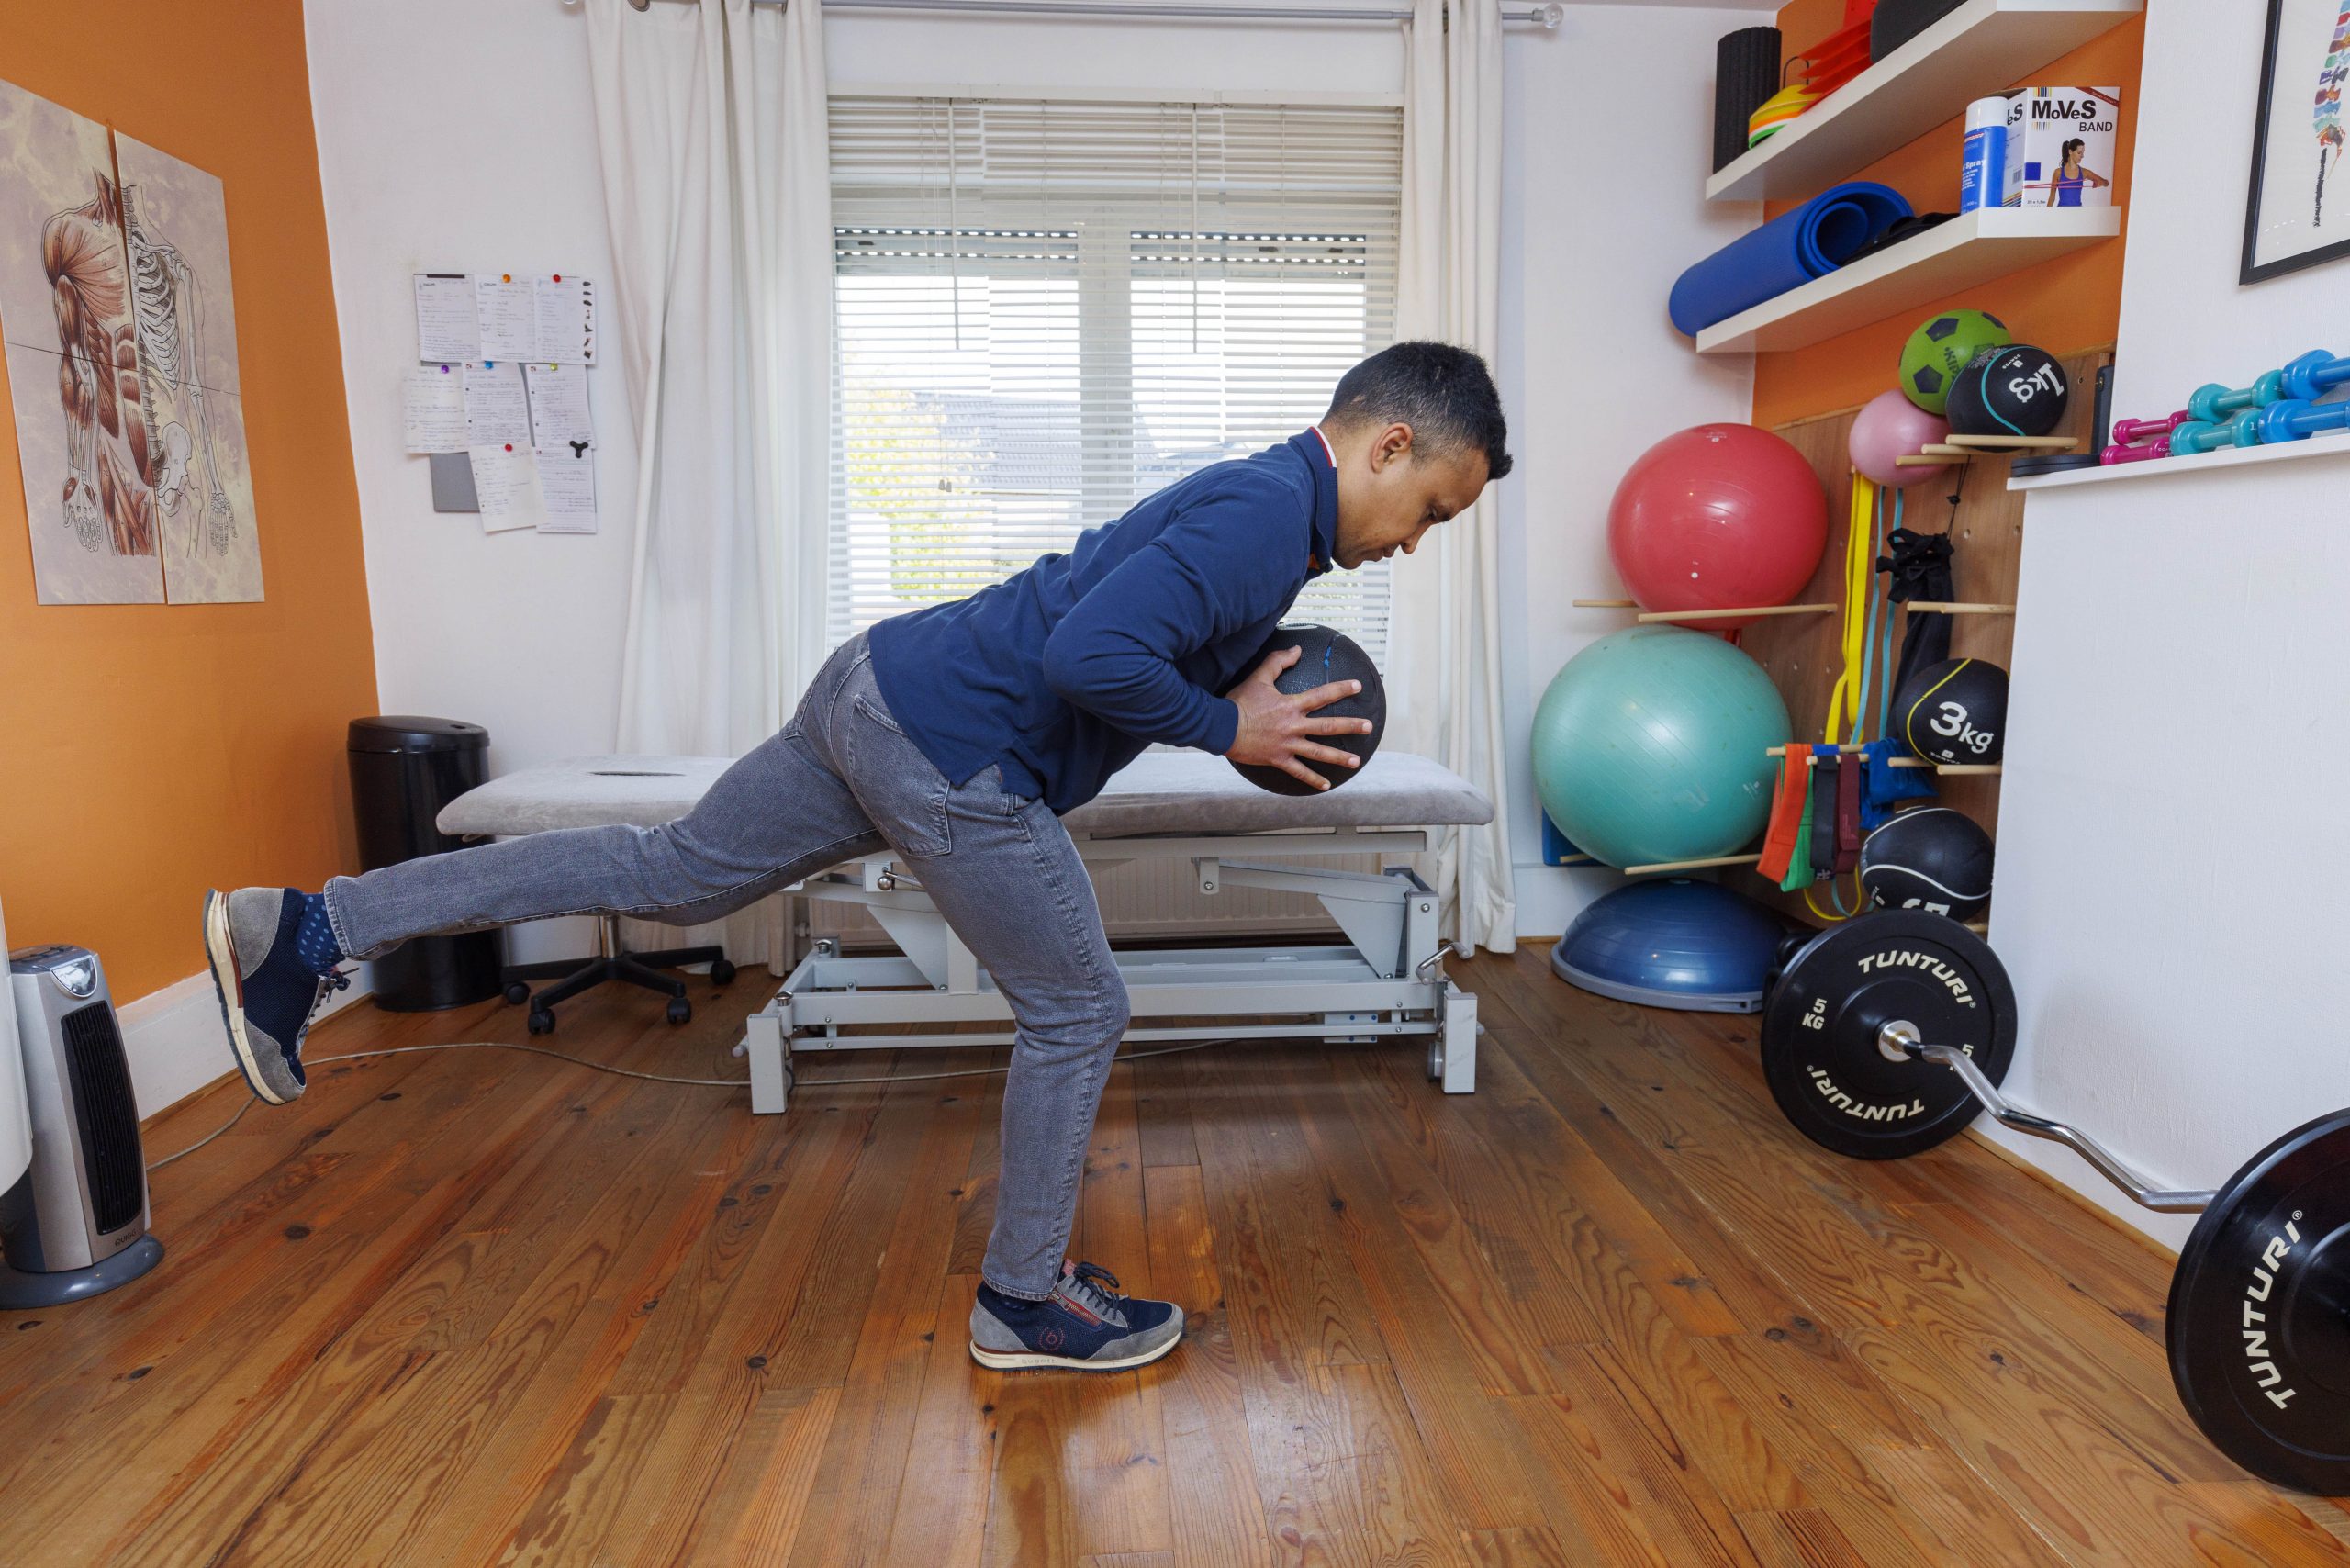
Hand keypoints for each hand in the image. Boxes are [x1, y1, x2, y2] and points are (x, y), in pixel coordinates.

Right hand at [1223, 644, 1374, 791]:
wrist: (1222, 726)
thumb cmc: (1239, 702)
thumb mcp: (1259, 677)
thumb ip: (1278, 662)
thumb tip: (1297, 650)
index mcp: (1291, 705)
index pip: (1322, 695)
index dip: (1341, 689)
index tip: (1357, 686)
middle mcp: (1293, 725)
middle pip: (1328, 726)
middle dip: (1350, 726)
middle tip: (1368, 727)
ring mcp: (1287, 744)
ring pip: (1318, 752)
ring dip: (1339, 757)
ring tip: (1356, 761)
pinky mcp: (1278, 759)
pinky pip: (1298, 772)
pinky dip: (1312, 779)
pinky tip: (1326, 785)